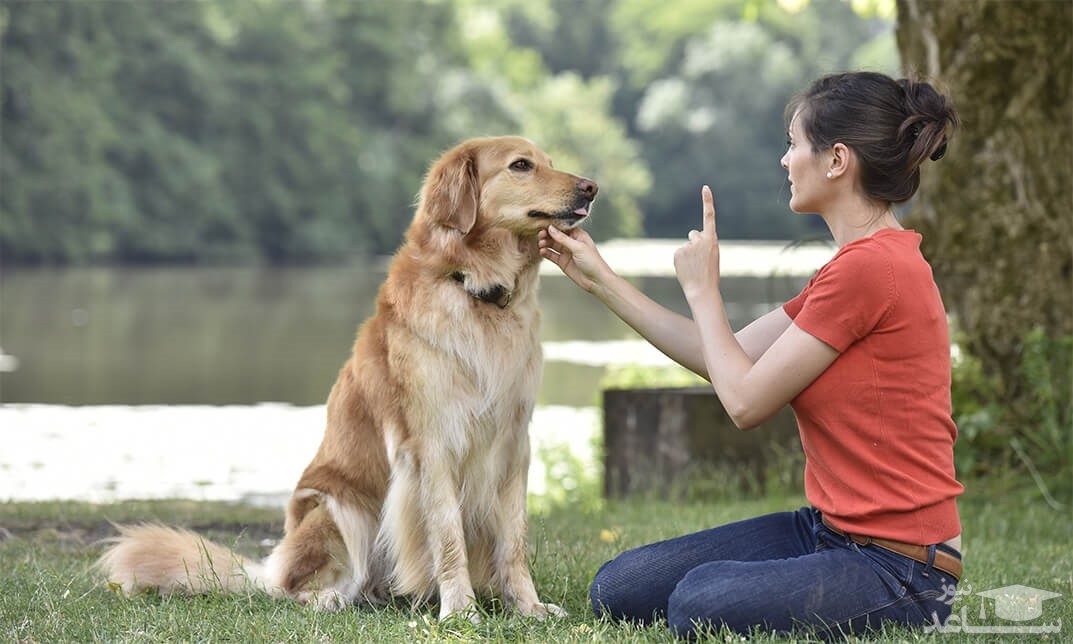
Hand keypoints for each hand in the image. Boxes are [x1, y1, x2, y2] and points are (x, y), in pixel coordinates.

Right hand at [538, 225, 609, 292]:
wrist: (596, 281)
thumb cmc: (592, 262)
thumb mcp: (578, 247)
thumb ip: (563, 238)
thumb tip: (551, 228)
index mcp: (578, 235)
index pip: (563, 227)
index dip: (554, 226)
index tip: (544, 224)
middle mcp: (571, 242)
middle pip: (556, 236)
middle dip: (548, 235)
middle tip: (541, 235)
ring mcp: (567, 252)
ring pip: (552, 245)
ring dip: (545, 243)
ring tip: (541, 244)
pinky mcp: (562, 262)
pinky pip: (552, 255)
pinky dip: (546, 253)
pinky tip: (542, 251)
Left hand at [673, 185, 719, 299]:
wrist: (702, 289)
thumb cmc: (710, 274)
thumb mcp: (712, 255)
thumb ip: (704, 243)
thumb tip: (692, 235)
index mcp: (713, 240)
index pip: (709, 216)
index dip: (707, 201)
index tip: (705, 188)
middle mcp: (700, 240)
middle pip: (693, 234)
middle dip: (694, 243)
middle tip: (699, 259)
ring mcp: (688, 246)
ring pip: (686, 245)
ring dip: (688, 254)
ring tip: (693, 267)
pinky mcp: (678, 252)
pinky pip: (678, 253)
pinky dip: (681, 260)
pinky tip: (686, 269)